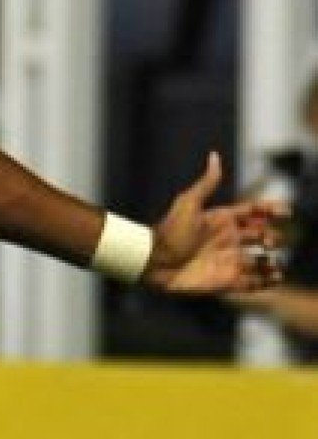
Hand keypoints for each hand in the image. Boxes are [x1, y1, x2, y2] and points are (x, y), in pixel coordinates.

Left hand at [142, 152, 287, 294]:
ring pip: (262, 260)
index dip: (271, 210)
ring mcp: (229, 260)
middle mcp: (229, 239)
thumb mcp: (188, 204)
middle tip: (269, 240)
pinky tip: (275, 278)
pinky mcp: (228, 281)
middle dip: (273, 237)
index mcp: (222, 220)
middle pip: (262, 236)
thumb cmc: (169, 232)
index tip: (285, 211)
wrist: (153, 262)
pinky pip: (254, 283)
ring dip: (273, 262)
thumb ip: (206, 183)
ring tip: (275, 264)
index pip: (254, 212)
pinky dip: (268, 281)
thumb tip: (214, 156)